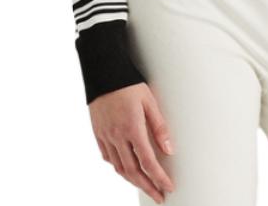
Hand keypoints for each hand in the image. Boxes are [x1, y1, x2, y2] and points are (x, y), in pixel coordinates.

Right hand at [89, 82, 175, 202]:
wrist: (103, 73)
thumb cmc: (128, 84)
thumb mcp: (150, 101)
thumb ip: (159, 126)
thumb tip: (169, 149)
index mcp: (132, 128)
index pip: (148, 161)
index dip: (159, 178)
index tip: (168, 187)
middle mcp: (117, 136)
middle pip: (133, 171)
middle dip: (147, 186)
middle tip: (158, 196)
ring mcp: (106, 136)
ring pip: (119, 168)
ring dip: (133, 181)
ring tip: (145, 186)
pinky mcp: (98, 133)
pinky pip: (108, 157)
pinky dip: (118, 167)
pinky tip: (125, 168)